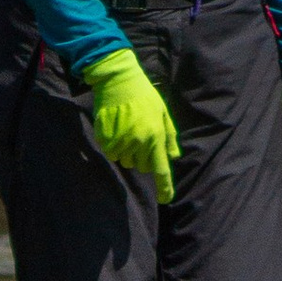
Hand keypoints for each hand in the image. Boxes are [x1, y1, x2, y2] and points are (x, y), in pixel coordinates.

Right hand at [84, 46, 177, 201]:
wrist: (119, 81)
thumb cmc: (144, 95)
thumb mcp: (162, 112)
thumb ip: (169, 136)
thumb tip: (173, 156)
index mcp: (156, 136)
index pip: (161, 168)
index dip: (164, 186)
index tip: (165, 199)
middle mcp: (140, 143)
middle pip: (142, 166)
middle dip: (142, 156)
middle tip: (140, 134)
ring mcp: (122, 143)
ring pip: (126, 161)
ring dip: (127, 151)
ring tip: (128, 128)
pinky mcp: (108, 141)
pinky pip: (113, 153)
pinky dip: (114, 146)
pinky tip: (117, 128)